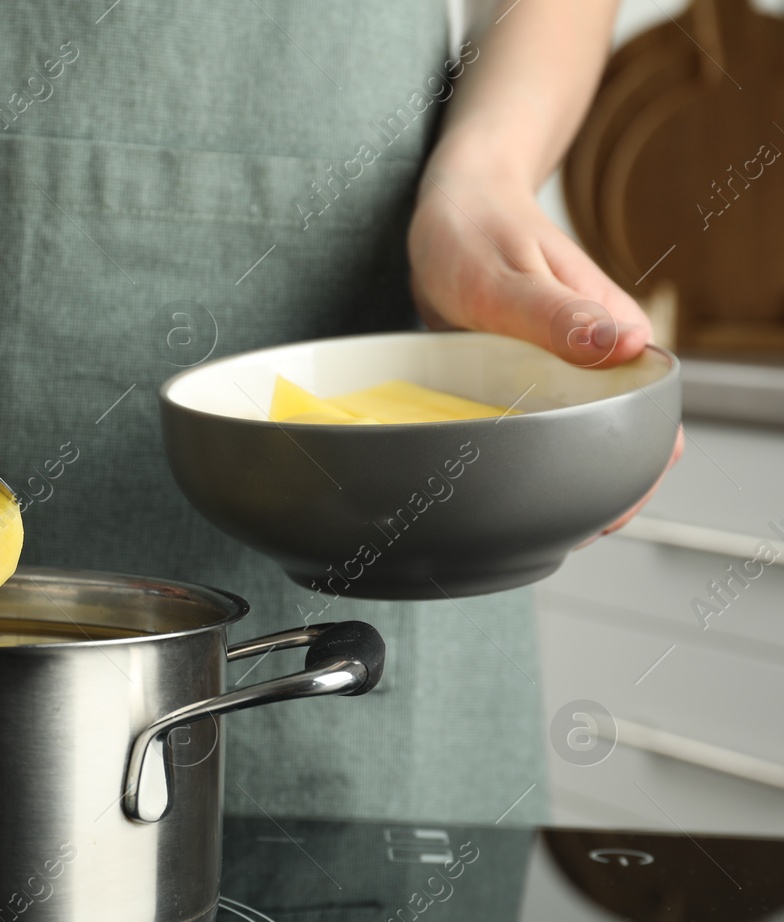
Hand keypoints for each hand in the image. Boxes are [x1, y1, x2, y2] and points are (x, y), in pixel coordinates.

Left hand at [406, 169, 681, 538]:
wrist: (457, 201)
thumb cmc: (477, 231)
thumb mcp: (505, 276)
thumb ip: (557, 315)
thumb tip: (619, 345)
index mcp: (615, 338)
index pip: (654, 422)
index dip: (636, 477)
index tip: (605, 518)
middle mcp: (601, 358)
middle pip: (622, 441)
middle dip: (601, 492)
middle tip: (557, 532)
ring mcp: (568, 368)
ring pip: (580, 437)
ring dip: (562, 477)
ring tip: (528, 521)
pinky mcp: (536, 372)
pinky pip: (542, 421)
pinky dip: (529, 452)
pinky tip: (500, 479)